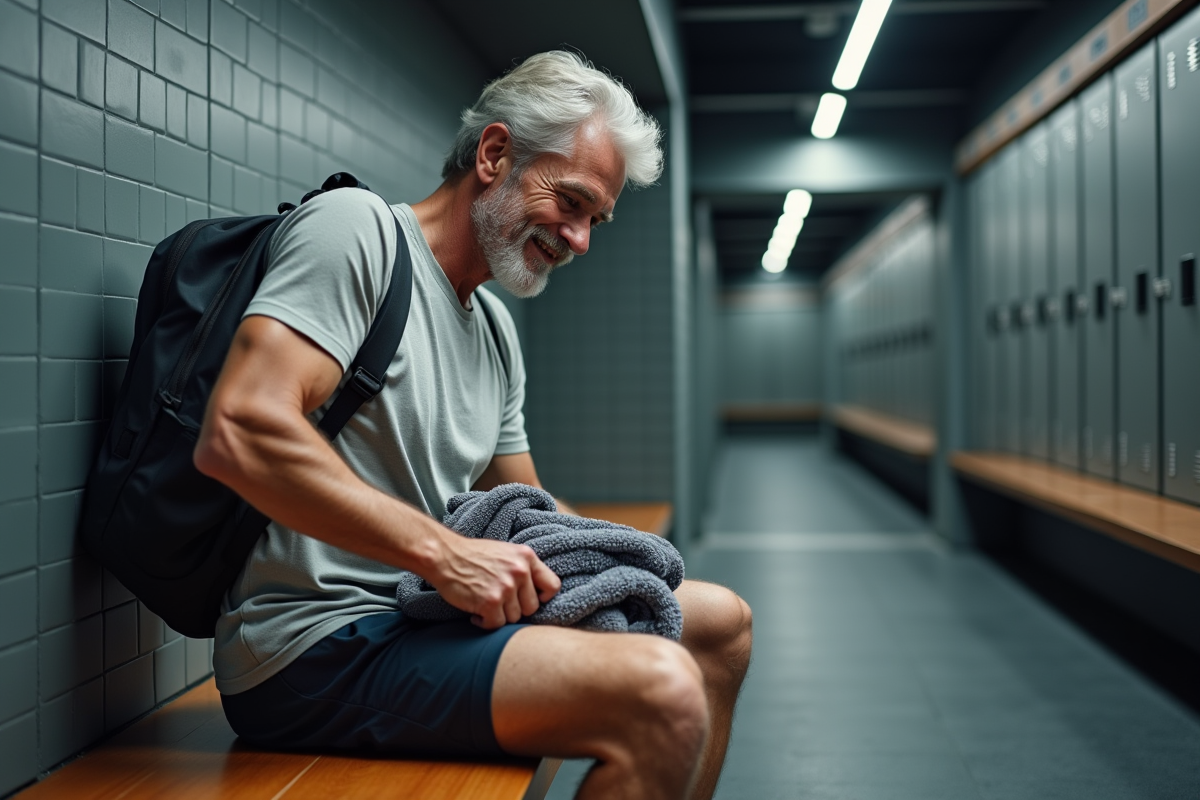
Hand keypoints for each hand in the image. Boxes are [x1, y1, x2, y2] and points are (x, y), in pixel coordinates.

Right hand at [429, 533, 560, 628]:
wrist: (444, 556)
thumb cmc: (472, 555)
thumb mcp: (505, 552)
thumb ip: (523, 568)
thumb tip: (539, 593)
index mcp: (526, 557)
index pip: (553, 585)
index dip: (543, 597)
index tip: (531, 600)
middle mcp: (520, 571)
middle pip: (532, 607)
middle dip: (516, 609)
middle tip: (499, 604)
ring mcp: (506, 587)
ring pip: (515, 618)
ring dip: (500, 616)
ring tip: (485, 606)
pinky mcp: (490, 602)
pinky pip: (497, 625)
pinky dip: (485, 623)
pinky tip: (476, 614)